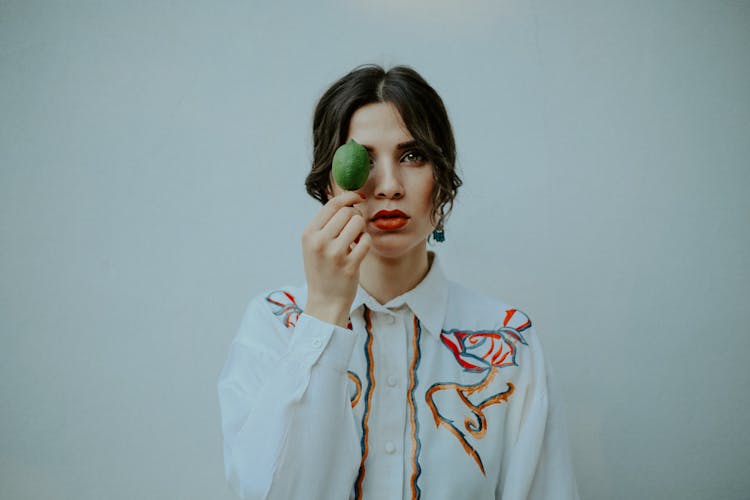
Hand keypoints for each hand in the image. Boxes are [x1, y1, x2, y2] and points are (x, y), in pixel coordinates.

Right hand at [301, 191, 371, 326]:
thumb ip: (327, 222)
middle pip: (348, 212)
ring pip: (358, 223)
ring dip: (361, 230)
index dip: (349, 197)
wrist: (325, 302)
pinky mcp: (349, 266)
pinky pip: (366, 241)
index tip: (359, 197)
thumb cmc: (323, 269)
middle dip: (356, 216)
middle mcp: (319, 242)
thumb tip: (348, 198)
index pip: (333, 204)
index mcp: (309, 234)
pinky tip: (359, 251)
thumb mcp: (315, 244)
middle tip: (354, 228)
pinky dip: (366, 243)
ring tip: (355, 240)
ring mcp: (334, 255)